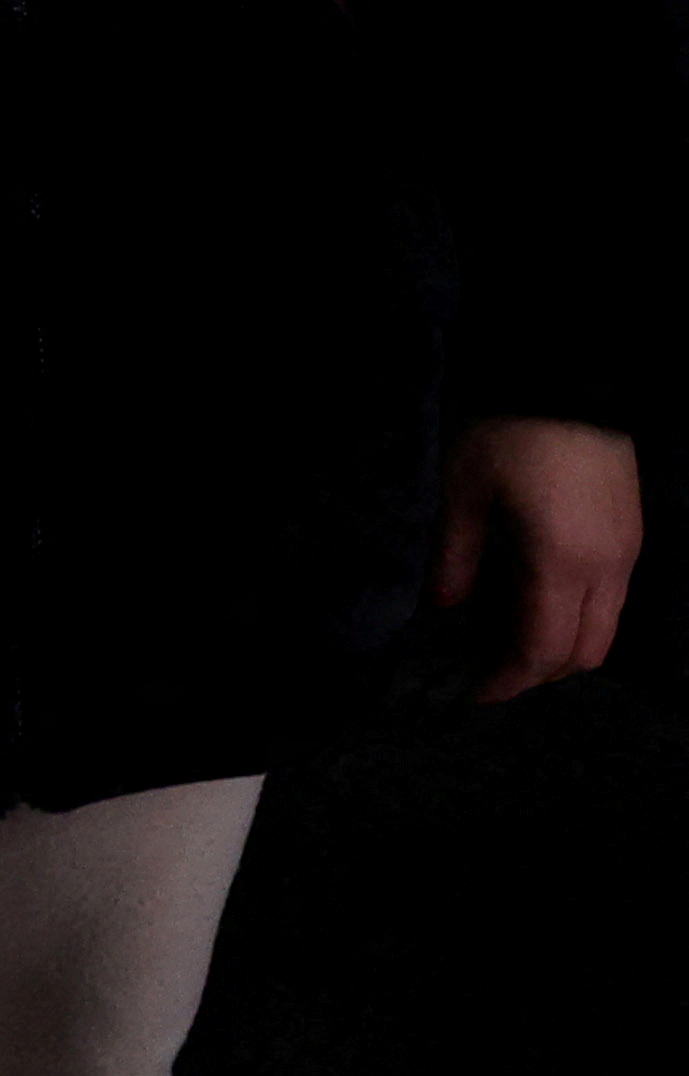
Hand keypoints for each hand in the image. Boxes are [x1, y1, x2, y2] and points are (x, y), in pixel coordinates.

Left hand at [435, 415, 639, 699]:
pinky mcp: (632, 538)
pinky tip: (535, 603)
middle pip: (584, 654)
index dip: (509, 680)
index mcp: (562, 562)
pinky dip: (578, 619)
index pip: (543, 650)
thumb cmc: (511, 432)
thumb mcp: (465, 489)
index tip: (473, 693)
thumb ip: (456, 554)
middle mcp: (606, 569)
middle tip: (488, 670)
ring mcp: (627, 554)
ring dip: (561, 649)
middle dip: (537, 673)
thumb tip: (444, 606)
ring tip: (507, 640)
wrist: (572, 382)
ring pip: (605, 632)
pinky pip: (613, 603)